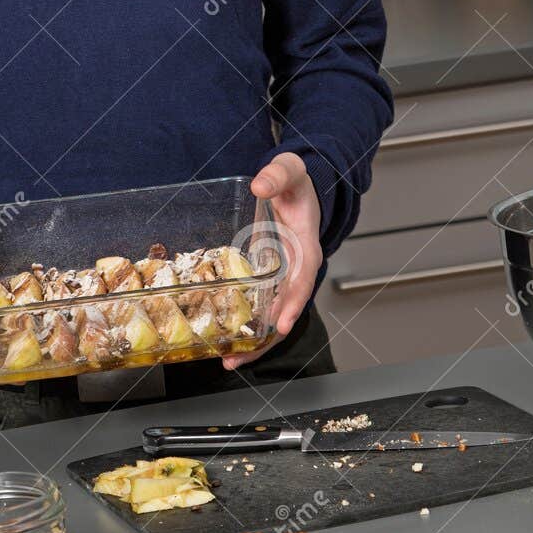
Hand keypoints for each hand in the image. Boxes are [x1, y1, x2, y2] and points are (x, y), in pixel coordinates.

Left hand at [221, 152, 322, 369]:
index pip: (303, 280)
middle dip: (266, 339)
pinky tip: (227, 341)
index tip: (280, 325)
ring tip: (228, 361)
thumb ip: (278, 175)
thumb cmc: (297, 184)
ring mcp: (283, 278)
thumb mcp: (290, 171)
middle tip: (239, 357)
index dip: (292, 303)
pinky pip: (261, 307)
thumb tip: (260, 184)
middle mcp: (297, 270)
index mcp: (306, 248)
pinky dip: (248, 326)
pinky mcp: (270, 280)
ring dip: (254, 342)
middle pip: (286, 311)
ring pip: (272, 317)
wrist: (298, 189)